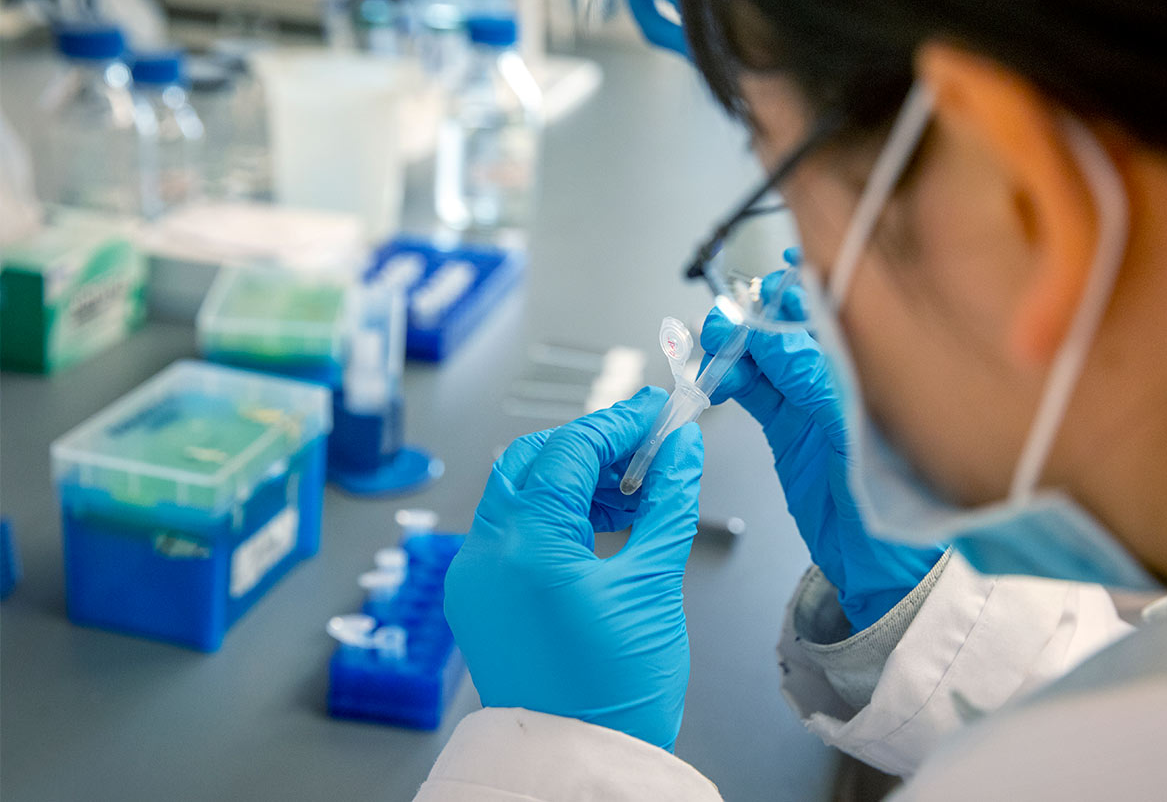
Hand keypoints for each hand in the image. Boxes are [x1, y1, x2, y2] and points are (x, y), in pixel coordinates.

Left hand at [444, 387, 703, 751]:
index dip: (618, 425)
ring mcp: (475, 578)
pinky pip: (512, 531)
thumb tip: (683, 450)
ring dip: (573, 480)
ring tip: (634, 493)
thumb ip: (668, 504)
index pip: (569, 451)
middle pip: (532, 461)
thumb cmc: (616, 692)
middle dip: (590, 447)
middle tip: (645, 448)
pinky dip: (554, 516)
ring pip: (518, 493)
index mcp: (526, 547)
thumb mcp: (654, 584)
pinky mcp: (478, 599)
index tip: (656, 415)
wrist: (579, 759)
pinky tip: (603, 523)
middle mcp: (485, 556)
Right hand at [700, 270, 944, 630]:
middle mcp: (842, 375)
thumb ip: (814, 384)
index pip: (839, 304)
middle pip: (792, 322)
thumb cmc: (893, 505)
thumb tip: (775, 337)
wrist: (879, 563)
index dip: (807, 281)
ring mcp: (811, 399)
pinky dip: (729, 376)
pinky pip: (752, 387)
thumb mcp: (854, 437)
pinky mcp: (787, 425)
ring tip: (714, 343)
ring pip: (765, 351)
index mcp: (875, 365)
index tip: (779, 270)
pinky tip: (715, 374)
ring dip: (735, 342)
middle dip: (759, 310)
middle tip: (732, 318)